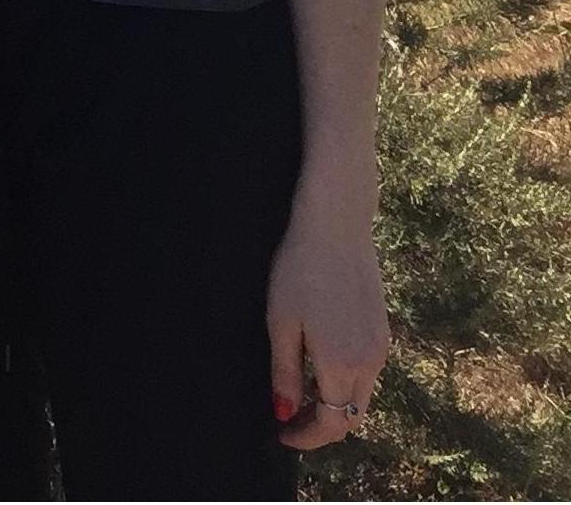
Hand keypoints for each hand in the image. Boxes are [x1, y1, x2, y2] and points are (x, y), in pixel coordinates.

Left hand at [268, 214, 388, 449]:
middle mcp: (370, 364)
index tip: (281, 435)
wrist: (337, 226)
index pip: (330, 424)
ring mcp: (381, 347)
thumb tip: (284, 414)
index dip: (306, 438)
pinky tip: (322, 367)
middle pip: (352, 418)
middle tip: (290, 421)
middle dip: (323, 428)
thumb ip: (284, 372)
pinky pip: (369, 373)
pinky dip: (347, 383)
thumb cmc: (299, 270)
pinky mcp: (383, 330)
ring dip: (336, 406)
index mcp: (342, 366)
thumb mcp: (281, 322)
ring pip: (363, 396)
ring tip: (302, 396)